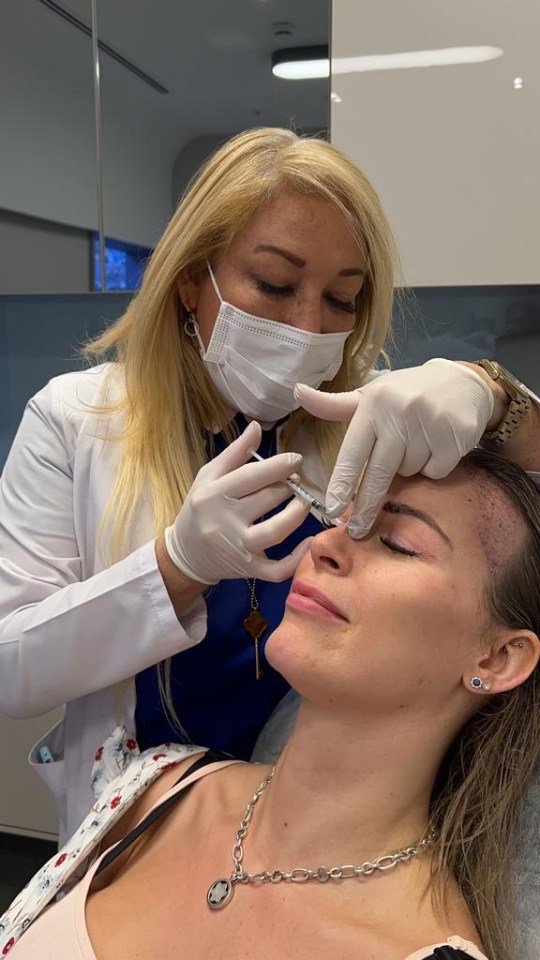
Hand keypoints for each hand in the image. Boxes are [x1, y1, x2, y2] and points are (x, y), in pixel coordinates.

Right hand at [165, 421, 310, 582]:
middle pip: (268, 499)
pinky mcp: (247, 570)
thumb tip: (256, 426)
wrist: (184, 554)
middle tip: (296, 481)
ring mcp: (237, 549)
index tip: (296, 459)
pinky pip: (277, 569)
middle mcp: (224, 522)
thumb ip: (235, 453)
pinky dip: (297, 558)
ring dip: (297, 514)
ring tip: (304, 502)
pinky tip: (308, 541)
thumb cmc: (199, 509)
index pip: (251, 476)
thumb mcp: (208, 476)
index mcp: (213, 494)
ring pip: (276, 531)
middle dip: (289, 486)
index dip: (279, 466)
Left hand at [295, 358, 493, 537]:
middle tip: (357, 530)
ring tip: (416, 443)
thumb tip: (298, 392)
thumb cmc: (407, 392)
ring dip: (409, 469)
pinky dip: (434, 467)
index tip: (333, 509)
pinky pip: (436, 472)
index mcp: (374, 403)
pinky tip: (437, 445)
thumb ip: (335, 405)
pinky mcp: (456, 435)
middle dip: (367, 506)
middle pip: (379, 473)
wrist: (464, 381)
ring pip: (409, 473)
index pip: (353, 451)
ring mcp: (430, 423)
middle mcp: (400, 412)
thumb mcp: (371, 394)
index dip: (342, 483)